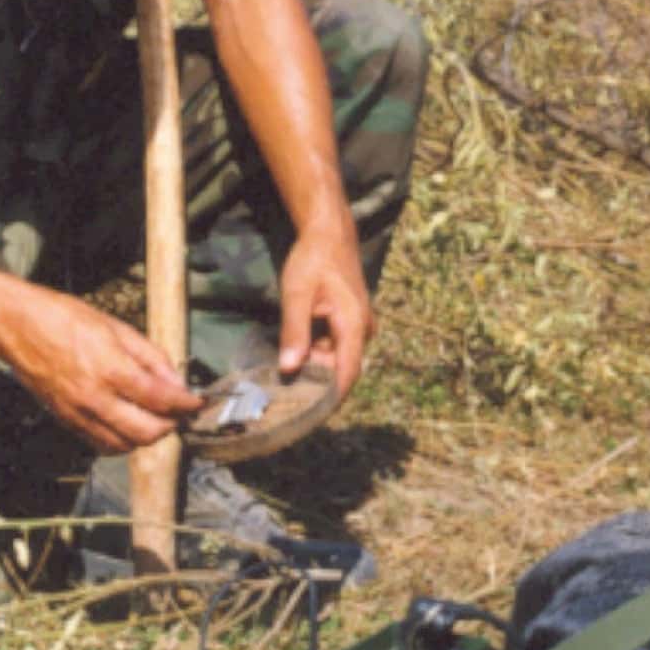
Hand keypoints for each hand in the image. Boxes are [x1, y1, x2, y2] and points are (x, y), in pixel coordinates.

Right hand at [0, 278, 200, 452]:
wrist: (16, 326)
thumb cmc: (63, 318)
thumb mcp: (116, 327)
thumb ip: (150, 356)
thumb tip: (176, 379)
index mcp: (110, 368)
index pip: (160, 398)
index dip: (186, 404)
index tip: (197, 402)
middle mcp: (94, 397)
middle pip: (146, 432)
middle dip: (170, 425)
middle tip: (179, 413)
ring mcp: (78, 413)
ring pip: (124, 445)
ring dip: (146, 436)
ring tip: (155, 418)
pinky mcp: (65, 420)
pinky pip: (100, 444)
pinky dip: (121, 441)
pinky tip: (128, 425)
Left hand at [278, 220, 373, 403]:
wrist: (329, 233)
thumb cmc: (313, 260)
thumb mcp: (297, 295)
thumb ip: (294, 332)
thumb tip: (289, 368)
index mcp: (354, 326)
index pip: (347, 375)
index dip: (330, 399)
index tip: (309, 417)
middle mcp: (363, 330)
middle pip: (341, 368)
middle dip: (317, 382)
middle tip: (287, 395)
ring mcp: (358, 325)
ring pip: (337, 357)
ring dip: (315, 366)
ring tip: (287, 378)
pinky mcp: (351, 320)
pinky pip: (336, 346)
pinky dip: (318, 352)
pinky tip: (296, 354)